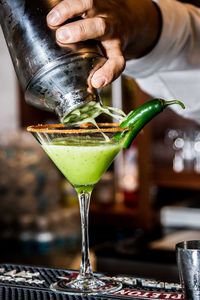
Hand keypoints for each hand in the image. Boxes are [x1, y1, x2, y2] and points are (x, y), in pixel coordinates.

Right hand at [47, 0, 161, 87]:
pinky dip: (66, 4)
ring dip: (70, 10)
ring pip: (89, 3)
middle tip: (62, 36)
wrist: (128, 18)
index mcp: (117, 49)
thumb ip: (96, 71)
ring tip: (52, 20)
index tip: (97, 82)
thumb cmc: (111, 45)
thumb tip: (78, 87)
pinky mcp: (93, 0)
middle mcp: (111, 29)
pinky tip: (53, 11)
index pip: (117, 62)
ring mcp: (103, 10)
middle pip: (100, 27)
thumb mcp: (109, 60)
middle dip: (81, 30)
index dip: (108, 72)